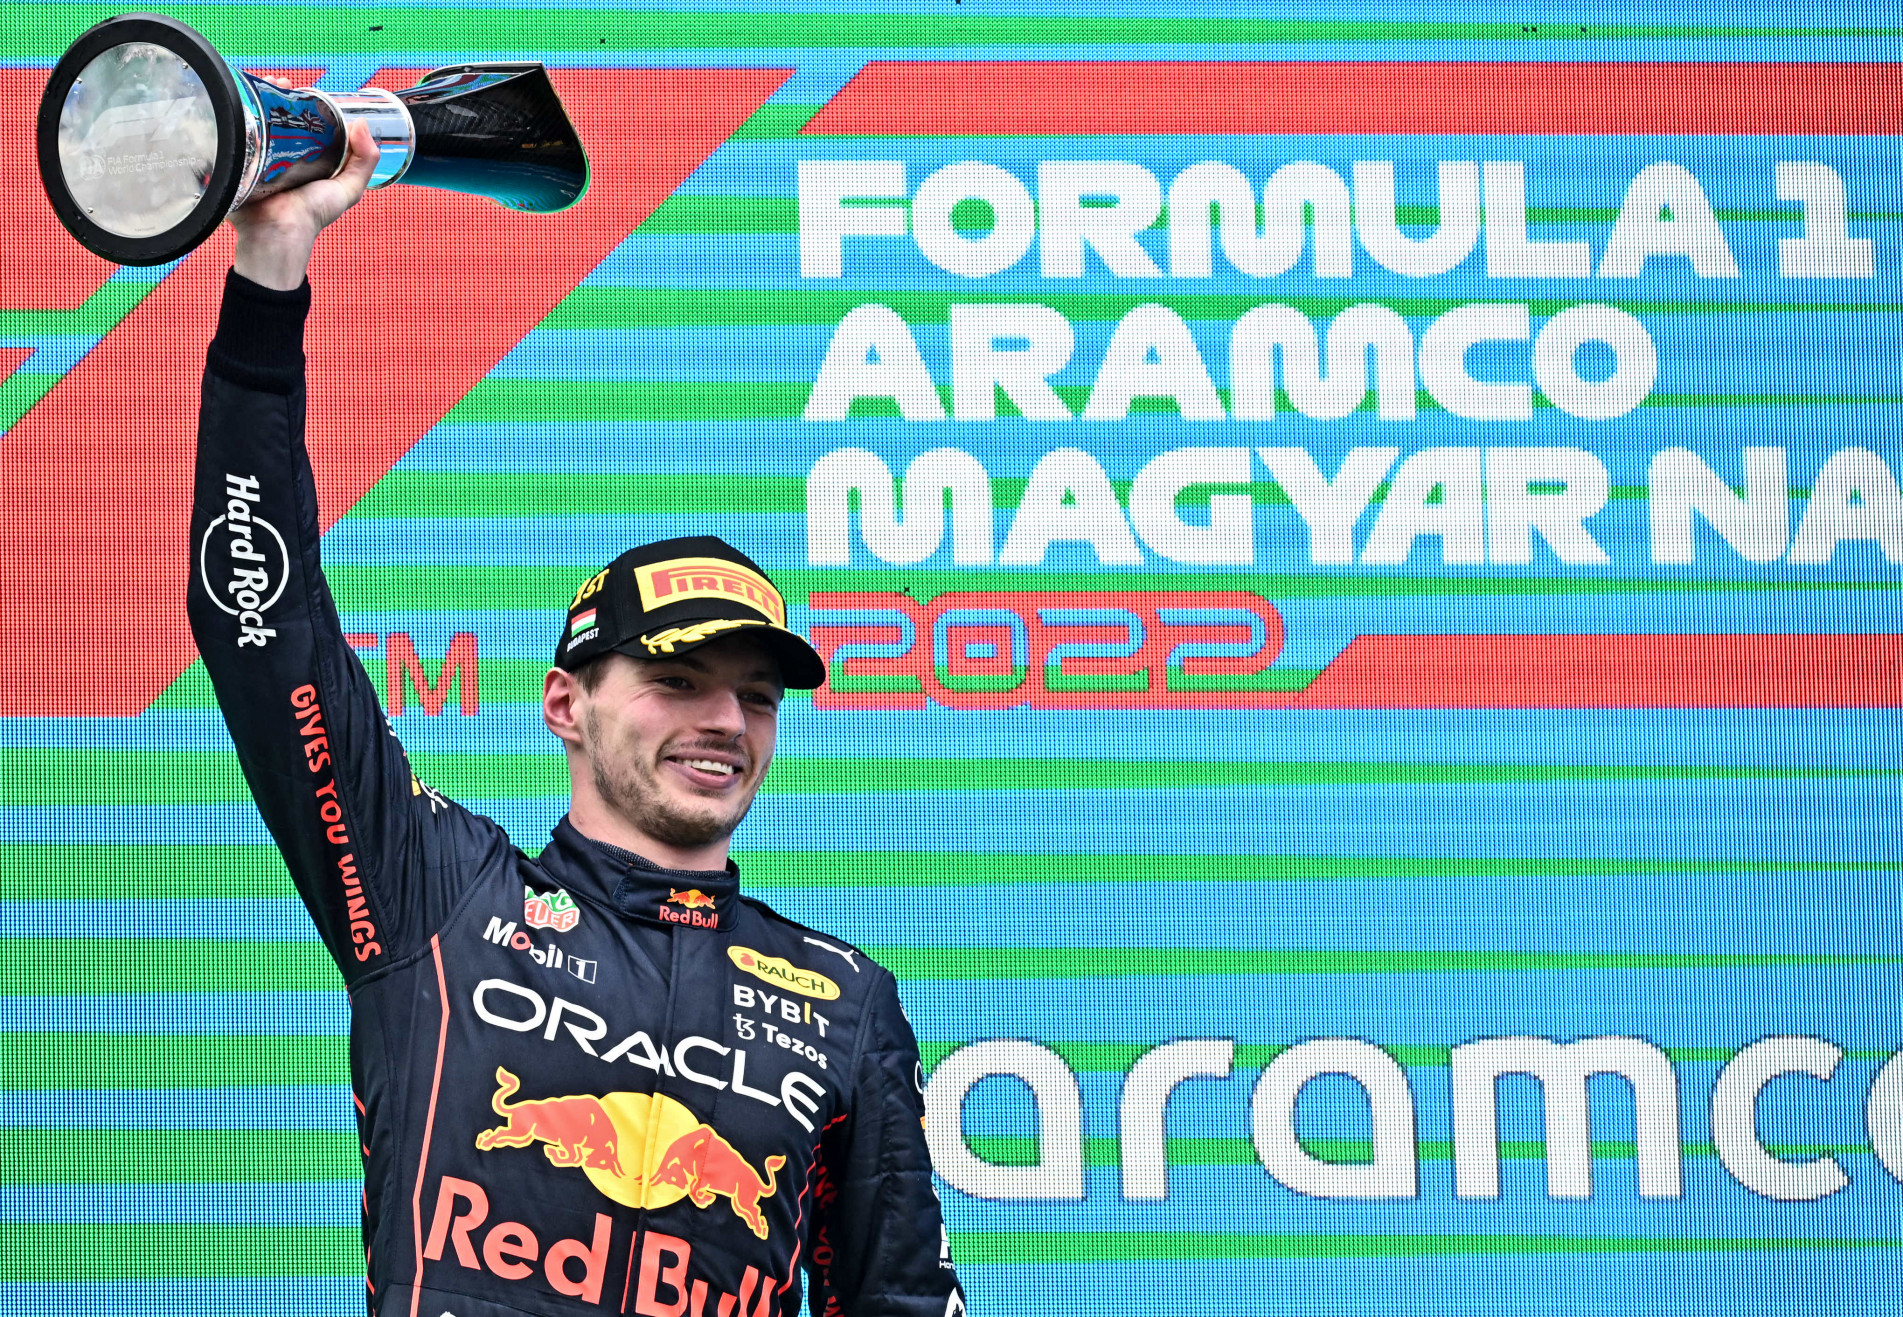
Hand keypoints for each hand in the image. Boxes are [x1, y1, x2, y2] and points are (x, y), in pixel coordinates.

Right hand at [231, 81, 380, 290]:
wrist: (277, 232)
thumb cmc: (312, 214)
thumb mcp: (348, 189)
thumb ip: (364, 161)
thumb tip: (363, 123)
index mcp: (303, 157)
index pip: (300, 121)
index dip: (299, 102)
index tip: (298, 87)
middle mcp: (278, 154)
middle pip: (273, 116)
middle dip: (273, 95)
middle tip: (275, 82)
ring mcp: (254, 156)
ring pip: (251, 120)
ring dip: (251, 100)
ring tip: (255, 84)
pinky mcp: (233, 161)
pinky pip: (230, 134)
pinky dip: (230, 116)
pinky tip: (233, 100)